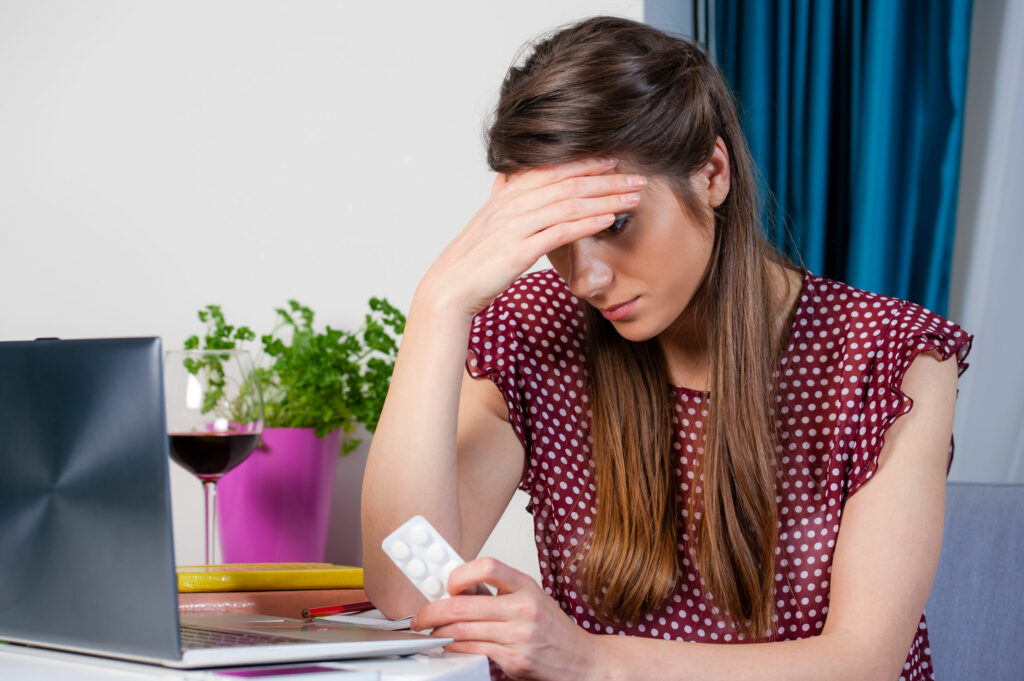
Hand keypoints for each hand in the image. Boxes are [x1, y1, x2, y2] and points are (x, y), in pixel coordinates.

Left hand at [410, 557, 597, 680]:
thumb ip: (500, 593)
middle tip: (420, 616)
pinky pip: (474, 651)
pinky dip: (455, 650)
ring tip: (431, 633)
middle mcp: (524, 607)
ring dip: (439, 633)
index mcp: (526, 585)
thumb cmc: (555, 631)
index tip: (447, 583)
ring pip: (463, 630)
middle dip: (432, 611)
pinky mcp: (516, 660)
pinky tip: (450, 647)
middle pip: (464, 604)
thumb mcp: (532, 600)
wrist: (584, 661)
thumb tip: (458, 590)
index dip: (460, 573)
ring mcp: (520, 635)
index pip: (488, 566)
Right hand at [417, 157, 645, 318]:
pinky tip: (609, 219)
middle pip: (568, 183)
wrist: (449, 289)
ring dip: (605, 198)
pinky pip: (560, 231)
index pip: (553, 169)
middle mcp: (513, 204)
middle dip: (606, 178)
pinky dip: (588, 222)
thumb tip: (506, 177)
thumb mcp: (486, 221)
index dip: (586, 163)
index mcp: (508, 194)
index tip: (614, 160)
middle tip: (637, 177)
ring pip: (569, 204)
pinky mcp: (519, 250)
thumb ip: (500, 198)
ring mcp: (515, 225)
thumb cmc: (472, 259)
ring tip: (633, 197)